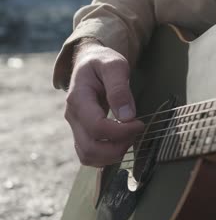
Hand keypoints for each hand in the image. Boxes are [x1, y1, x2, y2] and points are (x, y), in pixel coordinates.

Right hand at [65, 40, 143, 166]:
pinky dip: (106, 157)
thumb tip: (127, 116)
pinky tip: (121, 143)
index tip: (140, 124)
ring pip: (88, 156)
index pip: (97, 127)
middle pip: (91, 148)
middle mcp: (72, 116)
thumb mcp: (115, 65)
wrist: (90, 62)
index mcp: (79, 98)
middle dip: (119, 146)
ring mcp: (75, 127)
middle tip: (136, 132)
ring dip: (113, 155)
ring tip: (130, 138)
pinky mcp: (81, 133)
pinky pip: (89, 156)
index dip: (121, 131)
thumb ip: (119, 88)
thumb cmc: (103, 62)